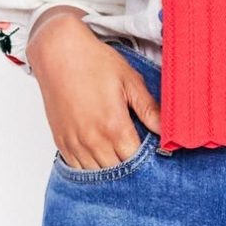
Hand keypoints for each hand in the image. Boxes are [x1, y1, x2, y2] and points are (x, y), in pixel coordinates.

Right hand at [28, 10, 160, 166]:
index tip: (152, 153)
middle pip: (117, 170)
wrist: (58, 52)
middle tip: (136, 155)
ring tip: (118, 157)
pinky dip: (89, 167)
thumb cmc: (94, 62)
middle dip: (130, 166)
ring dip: (109, 169)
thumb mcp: (129, 81)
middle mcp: (93, 140)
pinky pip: (76, 167)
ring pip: (96, 173)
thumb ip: (149, 109)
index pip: (136, 160)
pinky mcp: (61, 141)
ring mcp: (74, 142)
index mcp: (114, 126)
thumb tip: (168, 131)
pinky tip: (99, 157)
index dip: (146, 159)